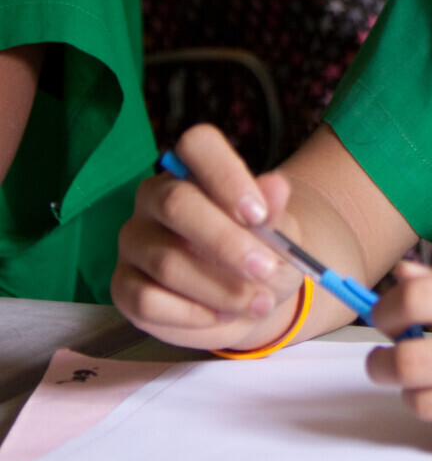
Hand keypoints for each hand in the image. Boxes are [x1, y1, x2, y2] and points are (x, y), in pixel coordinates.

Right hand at [112, 124, 304, 350]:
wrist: (248, 300)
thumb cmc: (262, 254)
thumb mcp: (279, 234)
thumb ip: (275, 212)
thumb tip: (277, 185)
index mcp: (194, 170)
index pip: (197, 145)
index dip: (227, 175)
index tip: (259, 214)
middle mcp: (155, 198)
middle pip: (176, 203)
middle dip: (226, 241)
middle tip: (266, 268)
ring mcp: (134, 241)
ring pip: (166, 261)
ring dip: (220, 288)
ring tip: (258, 302)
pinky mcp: (123, 285)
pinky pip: (148, 301)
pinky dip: (192, 314)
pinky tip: (220, 315)